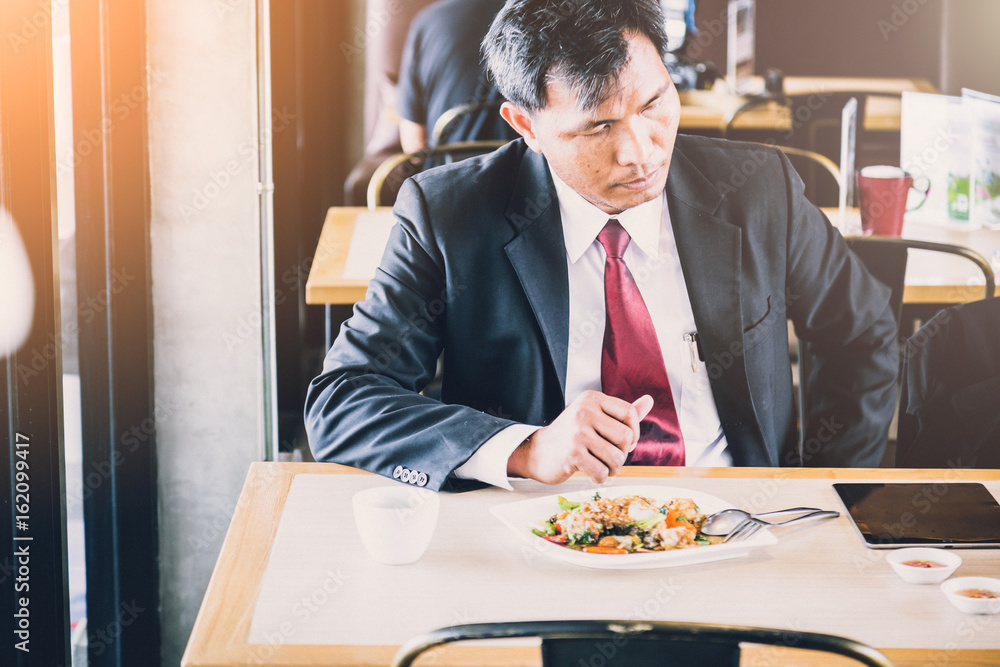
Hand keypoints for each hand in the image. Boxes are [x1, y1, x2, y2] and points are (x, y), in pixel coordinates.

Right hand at [506, 391, 653, 484]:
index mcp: (591, 399)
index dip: (633, 432)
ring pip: (616, 457)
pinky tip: (591, 472)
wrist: (537, 451)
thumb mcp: (594, 416)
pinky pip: (602, 472)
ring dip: (613, 468)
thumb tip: (649, 400)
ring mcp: (577, 432)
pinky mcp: (572, 453)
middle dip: (622, 453)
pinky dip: (600, 477)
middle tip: (610, 457)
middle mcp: (584, 411)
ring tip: (601, 465)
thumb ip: (621, 412)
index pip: (629, 413)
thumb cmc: (571, 435)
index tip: (624, 443)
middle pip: (626, 436)